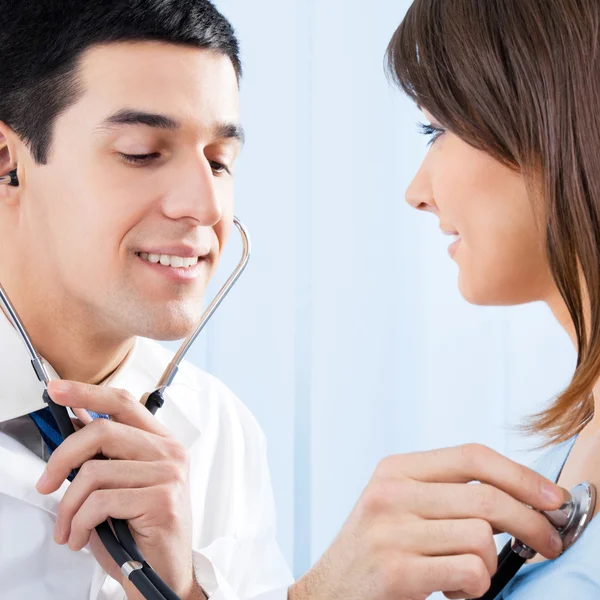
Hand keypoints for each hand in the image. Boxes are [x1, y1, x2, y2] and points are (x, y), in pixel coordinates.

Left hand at [35, 380, 204, 599]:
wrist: (165, 573)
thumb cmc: (140, 530)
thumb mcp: (119, 485)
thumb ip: (105, 453)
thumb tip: (76, 419)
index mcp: (161, 442)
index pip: (123, 404)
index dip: (87, 393)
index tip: (57, 390)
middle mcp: (170, 452)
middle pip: (102, 432)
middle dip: (61, 458)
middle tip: (45, 484)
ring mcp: (169, 474)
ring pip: (94, 473)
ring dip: (68, 507)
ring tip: (68, 527)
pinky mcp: (162, 500)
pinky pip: (100, 503)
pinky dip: (79, 524)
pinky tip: (81, 537)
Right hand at [290, 444, 567, 599]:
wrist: (330, 591)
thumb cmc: (376, 546)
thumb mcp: (400, 504)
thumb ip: (446, 492)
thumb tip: (521, 494)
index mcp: (395, 469)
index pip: (472, 457)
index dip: (521, 475)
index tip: (553, 498)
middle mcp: (390, 493)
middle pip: (487, 499)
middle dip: (532, 524)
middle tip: (549, 542)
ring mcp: (391, 531)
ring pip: (481, 538)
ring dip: (489, 565)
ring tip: (466, 573)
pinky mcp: (396, 571)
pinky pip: (470, 572)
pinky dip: (474, 587)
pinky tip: (451, 588)